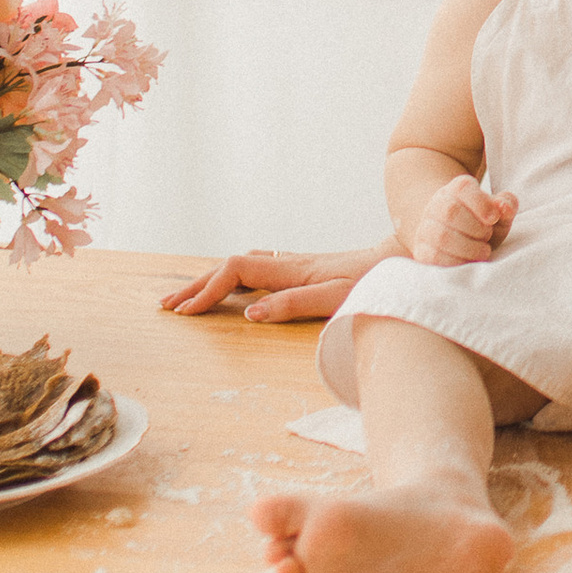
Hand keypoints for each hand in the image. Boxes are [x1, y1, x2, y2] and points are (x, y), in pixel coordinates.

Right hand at [160, 245, 379, 322]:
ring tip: (186, 299)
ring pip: (241, 266)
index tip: (187, 314)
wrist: (405, 258)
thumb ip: (294, 304)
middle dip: (196, 286)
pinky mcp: (305, 268)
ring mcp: (296, 263)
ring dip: (211, 281)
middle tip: (166, 307)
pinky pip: (256, 269)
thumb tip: (250, 314)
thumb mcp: (337, 297)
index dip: (208, 291)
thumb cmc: (375, 281)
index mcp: (293, 269)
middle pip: (230, 266)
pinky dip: (232, 277)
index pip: (235, 272)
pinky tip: (230, 284)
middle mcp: (290, 262)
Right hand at [409, 179, 516, 267]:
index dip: (480, 204)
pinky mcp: (422, 250)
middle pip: (451, 212)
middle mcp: (438, 204)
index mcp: (458, 189)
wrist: (457, 235)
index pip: (462, 188)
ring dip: (468, 247)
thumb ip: (506, 205)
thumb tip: (503, 208)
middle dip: (476, 228)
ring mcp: (426, 227)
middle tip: (488, 235)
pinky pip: (434, 257)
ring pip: (441, 236)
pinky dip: (457, 262)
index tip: (493, 218)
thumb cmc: (483, 223)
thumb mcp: (499, 212)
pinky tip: (469, 261)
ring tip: (483, 250)